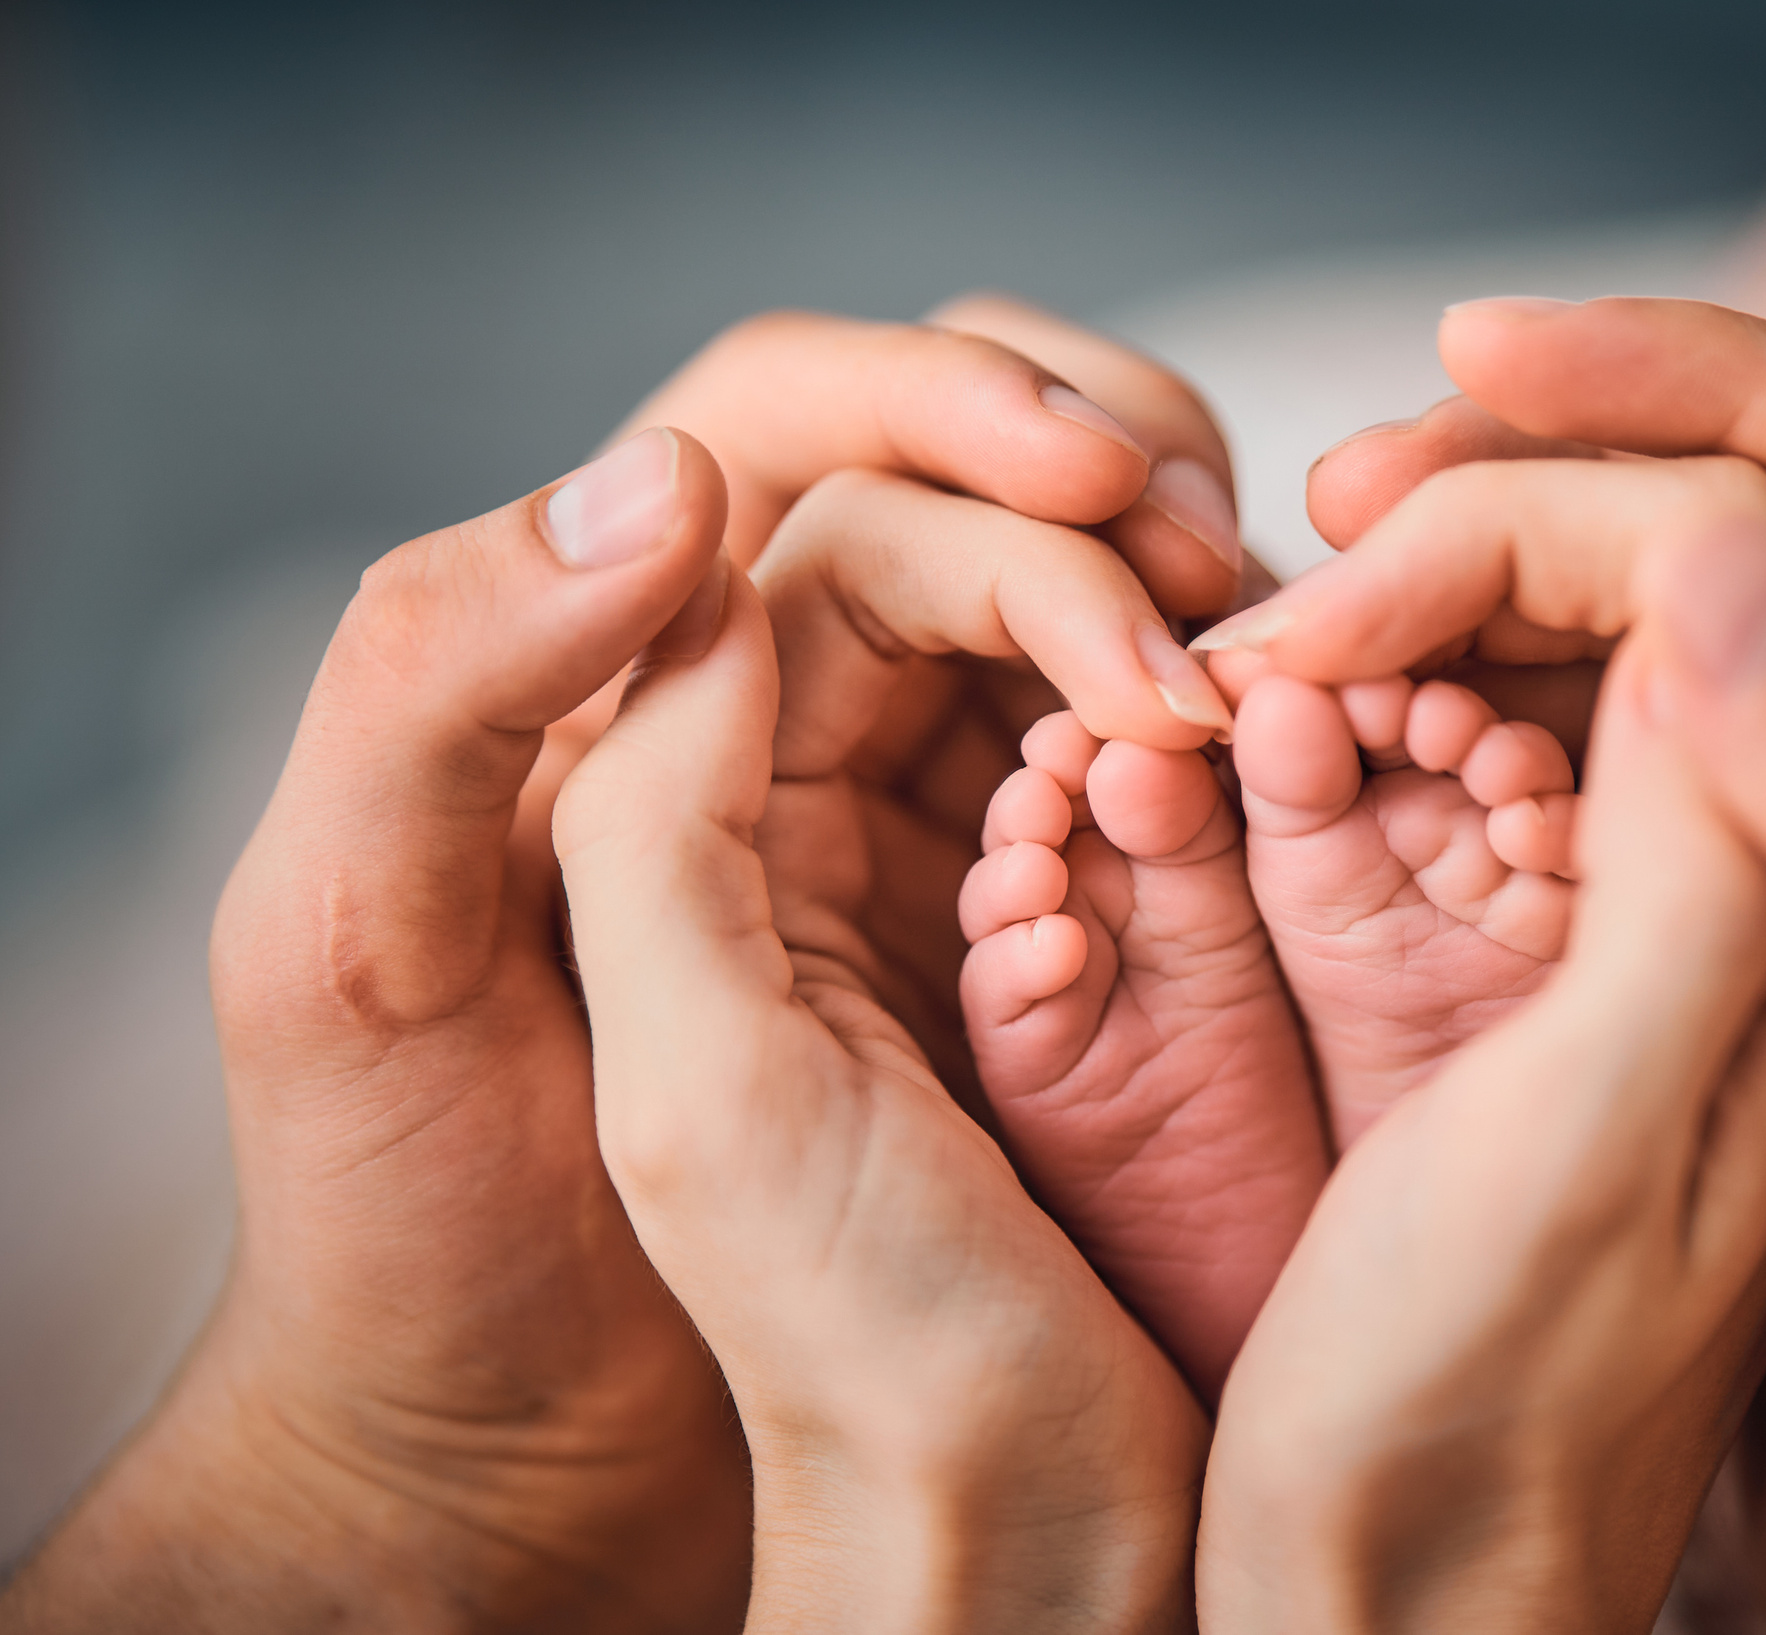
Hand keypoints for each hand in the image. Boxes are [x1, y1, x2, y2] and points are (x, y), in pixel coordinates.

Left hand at [0, 306, 1230, 1631]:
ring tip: (1262, 661)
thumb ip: (460, 691)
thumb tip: (661, 479)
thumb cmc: (425, 1250)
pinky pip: (1123, 760)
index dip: (957, 416)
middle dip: (1101, 479)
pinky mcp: (1002, 918)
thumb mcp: (364, 960)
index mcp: (600, 677)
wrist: (549, 1488)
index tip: (1105, 491)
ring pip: (1058, 597)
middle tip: (1219, 577)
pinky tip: (1257, 771)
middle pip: (950, 476)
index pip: (793, 436)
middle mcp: (752, 718)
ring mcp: (891, 815)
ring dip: (1172, 588)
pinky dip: (1203, 731)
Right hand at [1225, 295, 1765, 1627]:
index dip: (1703, 377)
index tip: (1479, 361)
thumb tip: (1738, 564)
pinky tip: (1390, 738)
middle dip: (1560, 477)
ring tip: (1325, 608)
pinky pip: (1637, 782)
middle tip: (1342, 498)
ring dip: (1507, 597)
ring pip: (1691, 644)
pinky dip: (1504, 730)